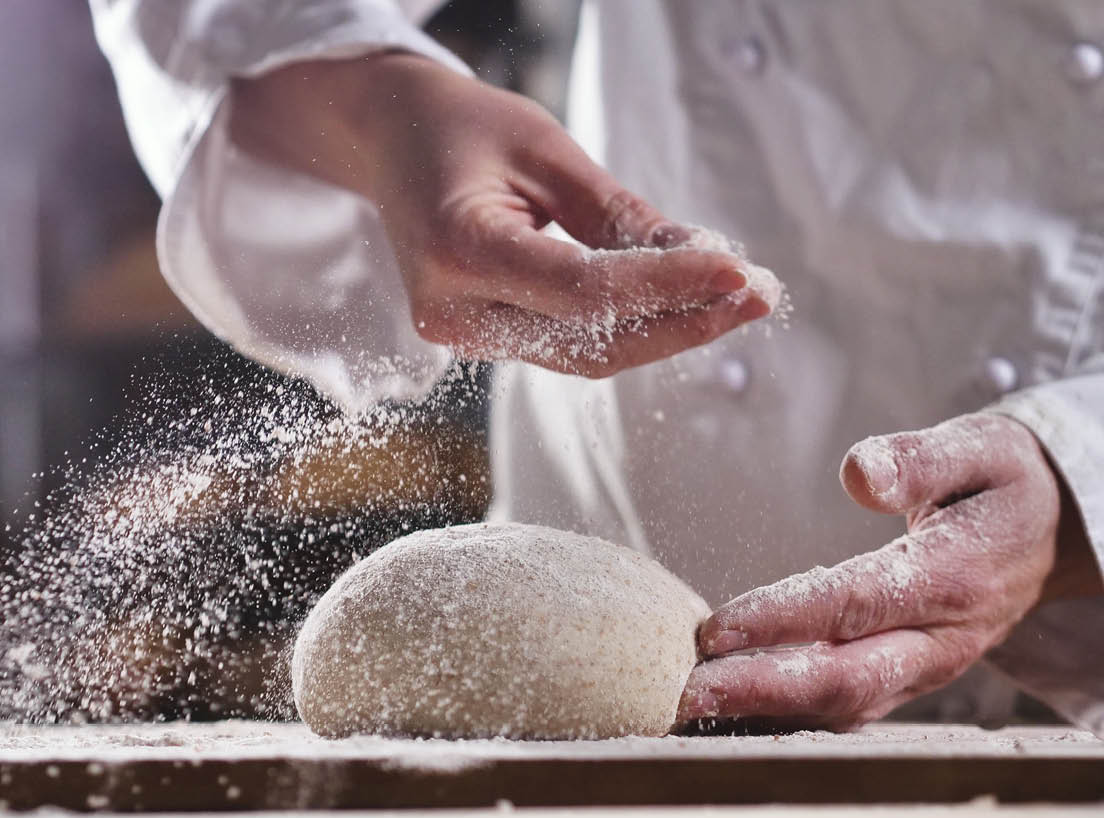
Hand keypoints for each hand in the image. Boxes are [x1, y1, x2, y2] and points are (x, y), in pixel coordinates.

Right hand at [231, 54, 778, 376]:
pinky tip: (683, 302)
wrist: (389, 143)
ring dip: (666, 332)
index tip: (741, 270)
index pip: (584, 290)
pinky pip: (567, 346)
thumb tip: (705, 260)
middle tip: (761, 293)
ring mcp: (461, 334)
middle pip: (591, 342)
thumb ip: (619, 214)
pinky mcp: (480, 337)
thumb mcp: (546, 150)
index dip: (669, 286)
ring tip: (738, 298)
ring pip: (585, 356)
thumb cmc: (462, 128)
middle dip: (684, 321)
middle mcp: (452, 310)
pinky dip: (629, 328)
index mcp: (458, 249)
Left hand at [677, 413, 1099, 730]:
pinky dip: (791, 714)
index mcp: (954, 576)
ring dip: (767, 710)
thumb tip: (859, 474)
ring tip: (695, 706)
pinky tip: (736, 709)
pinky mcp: (911, 676)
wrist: (1056, 533)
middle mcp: (942, 638)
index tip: (716, 627)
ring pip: (845, 704)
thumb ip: (918, 459)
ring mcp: (928, 667)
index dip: (783, 618)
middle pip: (846, 678)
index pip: (855, 603)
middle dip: (762, 689)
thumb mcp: (979, 449)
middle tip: (688, 691)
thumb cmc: (1003, 483)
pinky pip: (850, 705)